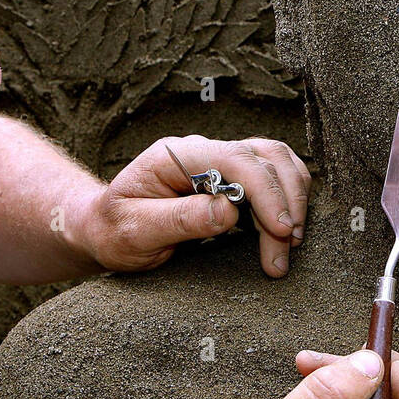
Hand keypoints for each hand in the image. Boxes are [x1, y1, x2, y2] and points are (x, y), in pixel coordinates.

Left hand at [72, 135, 310, 276]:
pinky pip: (274, 175)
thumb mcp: (134, 232)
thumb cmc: (114, 230)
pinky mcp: (233, 176)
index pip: (236, 158)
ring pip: (276, 161)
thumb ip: (179, 219)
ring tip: (290, 242)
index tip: (280, 229)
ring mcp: (220, 160)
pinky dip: (288, 198)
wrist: (105, 229)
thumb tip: (229, 211)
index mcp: (175, 156)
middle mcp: (203, 150)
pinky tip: (284, 228)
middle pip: (264, 158)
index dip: (265, 191)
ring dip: (292, 198)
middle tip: (286, 248)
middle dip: (284, 203)